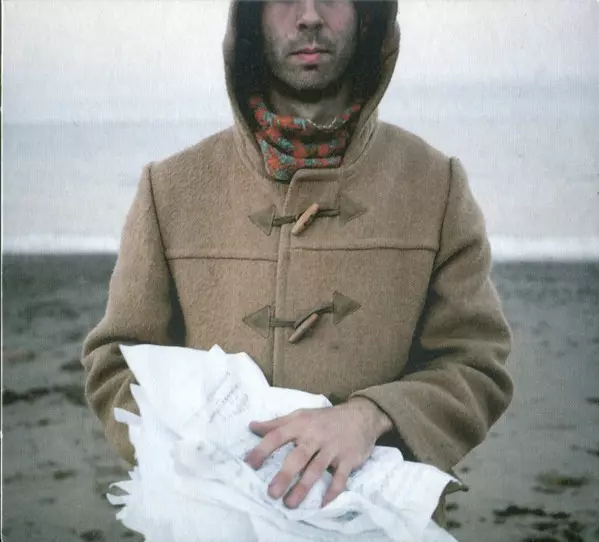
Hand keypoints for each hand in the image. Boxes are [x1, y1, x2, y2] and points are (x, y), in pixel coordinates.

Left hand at [244, 397, 391, 508]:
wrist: (360, 416)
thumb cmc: (324, 419)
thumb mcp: (300, 415)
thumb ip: (276, 424)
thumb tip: (252, 426)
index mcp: (301, 425)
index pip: (278, 436)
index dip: (263, 449)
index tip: (249, 464)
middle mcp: (315, 436)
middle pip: (298, 456)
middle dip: (285, 475)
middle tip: (271, 493)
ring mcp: (333, 448)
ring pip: (317, 469)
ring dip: (304, 487)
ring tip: (290, 503)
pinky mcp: (348, 459)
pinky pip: (340, 477)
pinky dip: (333, 491)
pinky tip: (322, 503)